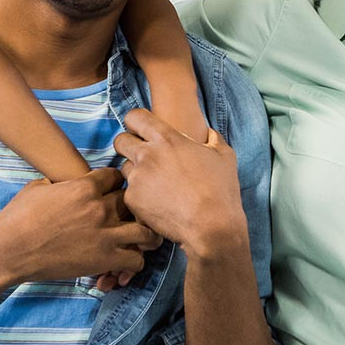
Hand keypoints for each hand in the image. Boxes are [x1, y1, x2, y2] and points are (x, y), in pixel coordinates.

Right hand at [0, 167, 160, 284]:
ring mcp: (105, 235)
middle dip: (132, 209)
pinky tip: (125, 261)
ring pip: (145, 231)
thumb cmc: (17, 218)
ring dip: (145, 235)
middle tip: (129, 217)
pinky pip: (137, 260)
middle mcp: (100, 208)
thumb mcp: (39, 187)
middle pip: (133, 202)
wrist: (7, 251)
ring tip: (141, 240)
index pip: (116, 177)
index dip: (116, 184)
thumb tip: (69, 183)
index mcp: (84, 187)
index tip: (112, 192)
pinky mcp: (104, 259)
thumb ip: (63, 183)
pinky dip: (135, 262)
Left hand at [115, 109, 246, 258]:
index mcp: (167, 139)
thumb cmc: (220, 190)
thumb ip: (213, 139)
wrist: (211, 227)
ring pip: (124, 168)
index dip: (136, 122)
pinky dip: (140, 198)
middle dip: (128, 145)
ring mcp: (137, 178)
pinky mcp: (132, 200)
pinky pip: (129, 193)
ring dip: (135, 173)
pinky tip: (157, 204)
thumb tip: (208, 134)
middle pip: (120, 140)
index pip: (135, 117)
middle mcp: (146, 155)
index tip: (142, 130)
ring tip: (155, 185)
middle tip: (142, 156)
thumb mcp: (224, 156)